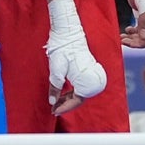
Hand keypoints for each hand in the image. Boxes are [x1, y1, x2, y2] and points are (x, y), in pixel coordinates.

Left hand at [46, 0, 106, 114]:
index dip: (65, 107)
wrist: (69, 33)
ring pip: (81, 92)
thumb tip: (52, 102)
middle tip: (53, 108)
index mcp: (86, 81)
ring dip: (69, 97)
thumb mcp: (56, 71)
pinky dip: (73, 91)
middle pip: (80, 98)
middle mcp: (92, 80)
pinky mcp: (89, 71)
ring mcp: (91, 75)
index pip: (77, 101)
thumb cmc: (63, 50)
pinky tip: (63, 93)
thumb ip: (55, 88)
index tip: (54, 111)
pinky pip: (82, 86)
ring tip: (56, 101)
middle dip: (66, 103)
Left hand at [115, 0, 144, 47]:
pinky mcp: (144, 16)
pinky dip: (133, 32)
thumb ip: (144, 22)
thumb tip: (142, 37)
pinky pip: (139, 29)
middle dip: (135, 41)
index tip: (129, 42)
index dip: (141, 43)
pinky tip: (126, 30)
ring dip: (132, 38)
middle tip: (122, 40)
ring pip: (142, 35)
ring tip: (121, 37)